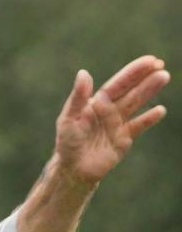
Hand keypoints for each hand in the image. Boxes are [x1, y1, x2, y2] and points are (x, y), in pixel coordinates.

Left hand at [55, 55, 169, 184]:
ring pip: (136, 104)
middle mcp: (109, 111)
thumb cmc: (67, 142)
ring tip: (163, 78)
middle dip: (144, 78)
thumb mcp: (68, 119)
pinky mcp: (124, 140)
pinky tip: (160, 110)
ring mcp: (118, 125)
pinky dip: (148, 119)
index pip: (117, 84)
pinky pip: (138, 127)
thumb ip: (78, 98)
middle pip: (130, 91)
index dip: (132, 73)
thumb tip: (83, 73)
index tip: (149, 61)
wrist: (73, 169)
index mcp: (96, 103)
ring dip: (149, 91)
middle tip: (161, 66)